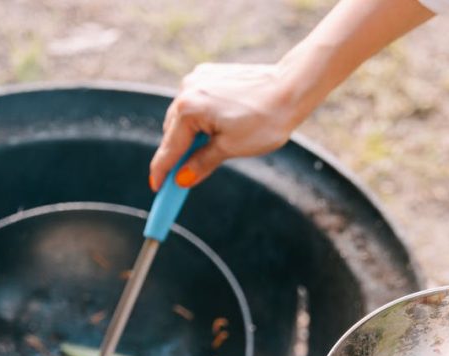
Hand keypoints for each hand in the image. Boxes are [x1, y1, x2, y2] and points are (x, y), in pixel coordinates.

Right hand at [149, 63, 298, 191]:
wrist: (291, 88)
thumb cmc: (265, 119)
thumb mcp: (231, 148)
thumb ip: (201, 164)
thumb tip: (182, 179)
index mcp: (189, 109)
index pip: (169, 149)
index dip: (162, 172)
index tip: (157, 188)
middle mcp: (187, 90)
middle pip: (173, 132)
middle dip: (177, 154)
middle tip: (182, 178)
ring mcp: (197, 79)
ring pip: (184, 116)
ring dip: (189, 135)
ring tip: (208, 151)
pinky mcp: (208, 74)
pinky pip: (196, 102)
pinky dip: (200, 118)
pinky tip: (216, 128)